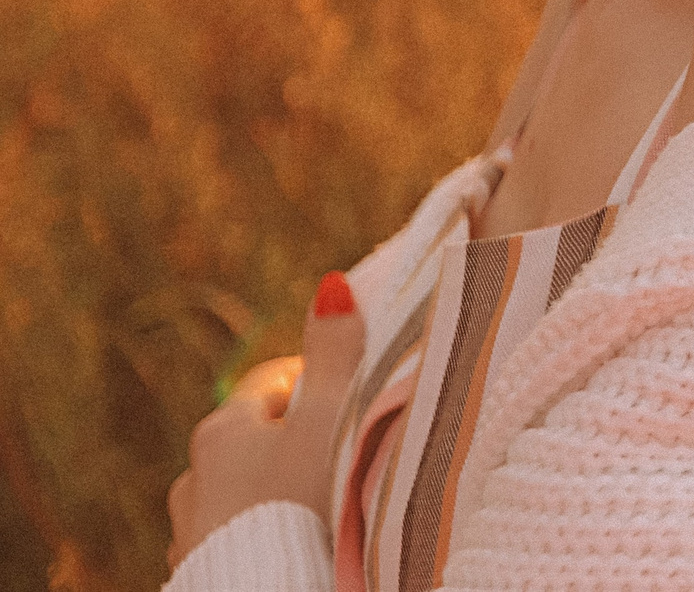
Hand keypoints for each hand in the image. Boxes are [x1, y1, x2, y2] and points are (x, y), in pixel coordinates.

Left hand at [166, 271, 366, 570]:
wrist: (271, 591)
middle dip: (296, 438)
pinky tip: (292, 539)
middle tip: (344, 453)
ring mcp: (191, 527)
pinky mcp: (197, 567)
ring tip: (320, 504)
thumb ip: (334, 354)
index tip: (352, 399)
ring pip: (241, 488)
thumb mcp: (328, 421)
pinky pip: (234, 533)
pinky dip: (260, 529)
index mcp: (223, 430)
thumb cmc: (304, 504)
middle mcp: (194, 474)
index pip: (274, 380)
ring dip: (275, 488)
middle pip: (255, 436)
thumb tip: (330, 284)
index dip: (318, 380)